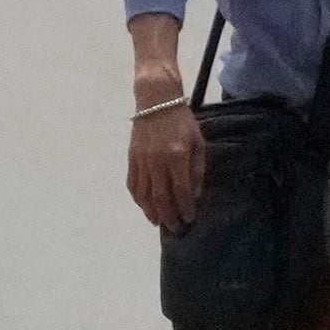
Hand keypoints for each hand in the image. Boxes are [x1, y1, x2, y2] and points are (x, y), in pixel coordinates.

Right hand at [126, 95, 206, 231]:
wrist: (156, 101)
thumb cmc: (182, 121)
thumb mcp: (197, 142)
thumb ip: (196, 170)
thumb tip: (193, 195)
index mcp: (177, 156)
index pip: (181, 190)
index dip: (185, 208)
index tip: (189, 218)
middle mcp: (157, 161)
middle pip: (161, 197)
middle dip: (169, 216)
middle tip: (175, 228)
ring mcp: (142, 161)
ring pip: (144, 194)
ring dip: (151, 212)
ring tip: (158, 223)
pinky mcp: (131, 158)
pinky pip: (133, 184)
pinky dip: (138, 199)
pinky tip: (144, 206)